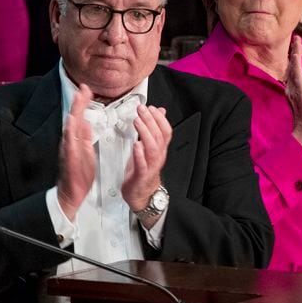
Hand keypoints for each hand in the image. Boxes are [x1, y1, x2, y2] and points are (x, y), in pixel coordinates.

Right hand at [57, 84, 95, 220]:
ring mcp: (69, 152)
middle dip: (78, 105)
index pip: (80, 118)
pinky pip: (70, 148)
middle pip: (73, 120)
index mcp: (77, 141)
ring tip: (77, 104)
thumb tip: (86, 124)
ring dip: (73, 117)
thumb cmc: (79, 174)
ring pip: (70, 132)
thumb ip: (85, 137)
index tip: (86, 89)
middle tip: (82, 90)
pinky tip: (73, 129)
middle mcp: (71, 144)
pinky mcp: (70, 162)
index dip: (83, 103)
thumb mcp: (86, 151)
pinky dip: (71, 138)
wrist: (72, 193)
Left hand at [121, 104, 172, 226]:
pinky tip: (136, 144)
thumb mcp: (149, 148)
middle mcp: (158, 157)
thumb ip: (154, 131)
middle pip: (159, 136)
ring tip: (138, 122)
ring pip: (153, 148)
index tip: (151, 107)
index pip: (165, 131)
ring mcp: (151, 166)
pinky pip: (143, 164)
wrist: (142, 195)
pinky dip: (139, 154)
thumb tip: (160, 114)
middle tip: (142, 109)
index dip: (160, 118)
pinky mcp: (141, 175)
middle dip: (151, 120)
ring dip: (145, 133)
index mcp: (160, 150)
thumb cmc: (143, 171)